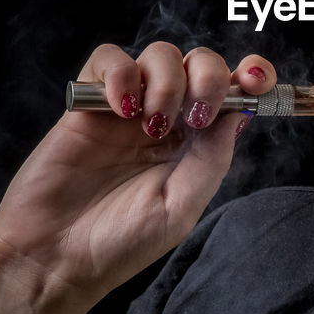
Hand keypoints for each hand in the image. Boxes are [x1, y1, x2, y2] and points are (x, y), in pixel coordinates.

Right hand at [0, 41, 274, 313]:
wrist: (55, 259)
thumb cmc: (120, 243)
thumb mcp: (181, 207)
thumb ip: (213, 157)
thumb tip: (242, 111)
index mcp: (195, 143)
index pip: (231, 92)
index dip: (250, 75)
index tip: (257, 79)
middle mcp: (165, 118)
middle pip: (199, 62)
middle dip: (209, 76)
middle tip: (197, 116)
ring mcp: (126, 108)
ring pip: (159, 54)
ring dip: (167, 81)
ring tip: (152, 125)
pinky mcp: (86, 103)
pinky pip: (107, 58)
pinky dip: (121, 72)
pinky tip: (121, 108)